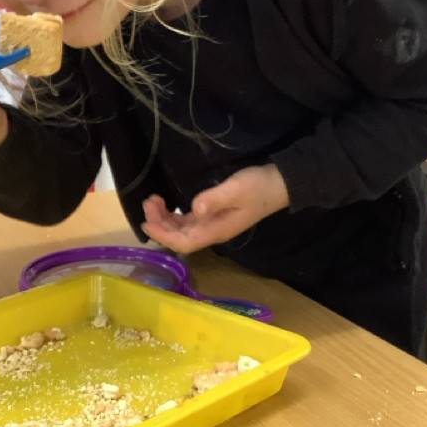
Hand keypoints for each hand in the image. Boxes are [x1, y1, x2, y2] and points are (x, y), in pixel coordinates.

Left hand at [141, 164, 288, 253]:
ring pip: (183, 229)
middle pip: (180, 237)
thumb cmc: (258, 187)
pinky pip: (190, 221)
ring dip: (166, 219)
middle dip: (160, 224)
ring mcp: (214, 224)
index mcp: (216, 230)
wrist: (280, 184)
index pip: (184, 242)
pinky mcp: (215, 215)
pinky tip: (168, 205)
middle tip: (148, 203)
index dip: (163, 235)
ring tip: (153, 202)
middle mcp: (213, 231)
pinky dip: (175, 215)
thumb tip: (194, 209)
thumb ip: (214, 199)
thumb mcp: (235, 190)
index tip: (146, 222)